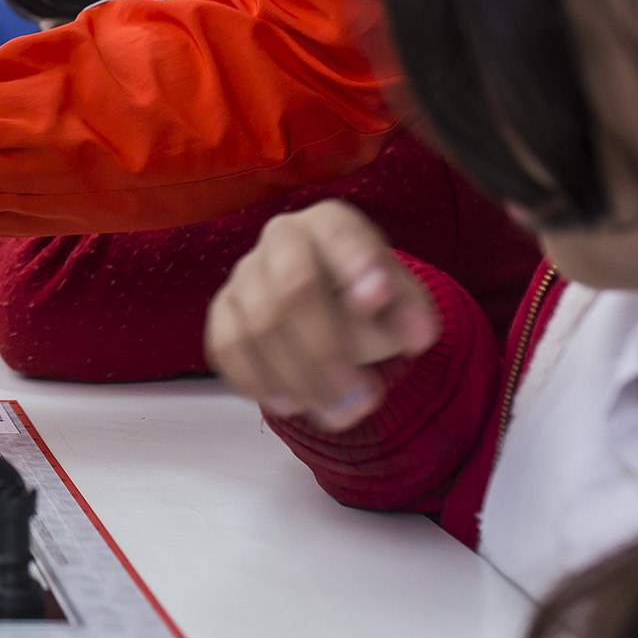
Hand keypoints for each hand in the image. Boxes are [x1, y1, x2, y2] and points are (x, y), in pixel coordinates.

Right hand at [204, 200, 440, 431]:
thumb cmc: (372, 300)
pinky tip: (292, 405)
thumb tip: (414, 334)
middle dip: (327, 352)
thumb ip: (410, 314)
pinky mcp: (223, 310)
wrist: (333, 307)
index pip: (339, 233)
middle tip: (362, 400)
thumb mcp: (405, 303)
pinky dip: (258, 382)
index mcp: (330, 223)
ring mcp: (245, 273)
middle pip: (293, 289)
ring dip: (300, 380)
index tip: (376, 300)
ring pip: (258, 328)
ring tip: (340, 414)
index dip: (355, 264)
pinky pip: (227, 347)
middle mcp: (280, 238)